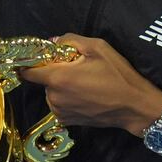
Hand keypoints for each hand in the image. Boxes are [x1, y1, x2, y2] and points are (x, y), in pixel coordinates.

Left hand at [19, 34, 161, 134]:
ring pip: (51, 93)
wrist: (135, 106)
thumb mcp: (98, 48)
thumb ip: (70, 40)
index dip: (28, 63)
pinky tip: (85, 95)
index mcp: (57, 78)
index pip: (27, 72)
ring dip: (61, 86)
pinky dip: (67, 98)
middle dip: (55, 72)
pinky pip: (59, 104)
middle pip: (43, 80)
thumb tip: (51, 42)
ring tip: (85, 83)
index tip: (34, 59)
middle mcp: (53, 97)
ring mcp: (59, 111)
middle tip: (77, 69)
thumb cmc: (118, 75)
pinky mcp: (66, 121)